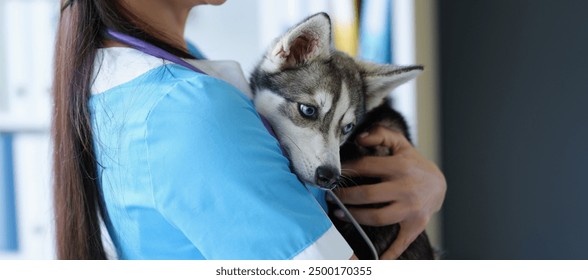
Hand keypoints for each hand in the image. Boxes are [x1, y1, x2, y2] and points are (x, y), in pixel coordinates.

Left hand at [334, 126, 445, 258]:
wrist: (439, 184)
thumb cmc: (413, 164)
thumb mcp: (400, 145)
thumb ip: (380, 135)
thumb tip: (360, 138)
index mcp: (400, 167)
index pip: (366, 167)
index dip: (346, 170)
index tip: (333, 175)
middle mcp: (405, 188)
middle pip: (367, 194)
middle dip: (345, 197)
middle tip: (331, 197)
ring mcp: (410, 209)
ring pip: (377, 217)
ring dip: (355, 217)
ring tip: (340, 213)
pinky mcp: (415, 225)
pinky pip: (400, 242)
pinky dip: (389, 253)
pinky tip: (375, 259)